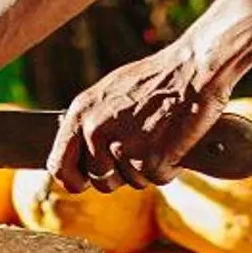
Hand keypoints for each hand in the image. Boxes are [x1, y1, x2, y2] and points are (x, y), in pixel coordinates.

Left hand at [46, 33, 233, 192]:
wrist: (193, 69)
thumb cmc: (155, 79)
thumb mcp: (109, 94)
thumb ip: (90, 123)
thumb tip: (74, 155)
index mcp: (80, 113)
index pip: (58, 166)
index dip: (72, 180)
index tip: (83, 183)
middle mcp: (96, 131)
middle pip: (99, 181)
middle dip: (120, 174)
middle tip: (141, 147)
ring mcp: (123, 147)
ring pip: (132, 182)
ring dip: (147, 168)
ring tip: (160, 135)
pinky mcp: (151, 160)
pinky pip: (157, 179)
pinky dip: (169, 167)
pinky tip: (174, 141)